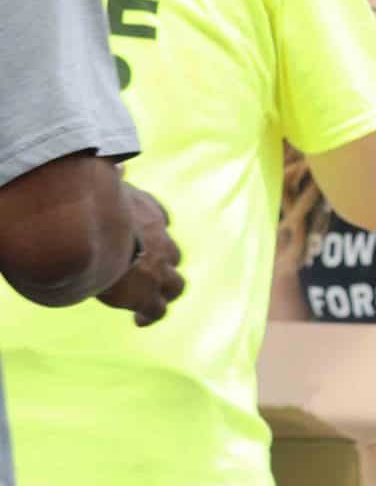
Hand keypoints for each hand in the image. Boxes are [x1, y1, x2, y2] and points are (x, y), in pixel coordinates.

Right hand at [92, 187, 183, 327]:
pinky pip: (156, 310)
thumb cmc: (89, 207)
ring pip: (175, 285)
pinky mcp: (147, 295)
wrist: (91, 238)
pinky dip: (151, 315)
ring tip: (151, 300)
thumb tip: (119, 165)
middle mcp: (160, 241)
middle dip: (164, 262)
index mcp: (149, 212)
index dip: (156, 227)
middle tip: (150, 272)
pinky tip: (140, 321)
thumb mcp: (103, 183)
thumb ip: (112, 176)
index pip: (162, 218)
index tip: (147, 233)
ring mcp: (158, 271)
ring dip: (165, 291)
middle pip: (173, 254)